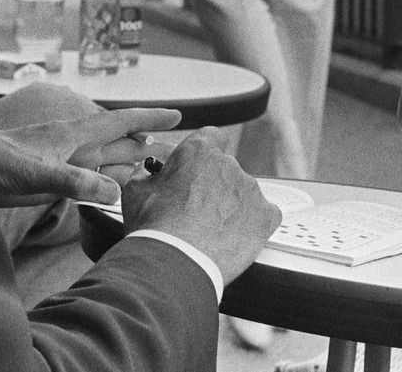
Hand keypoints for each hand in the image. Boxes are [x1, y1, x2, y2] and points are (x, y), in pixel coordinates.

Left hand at [0, 102, 182, 206]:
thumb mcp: (36, 174)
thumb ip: (73, 182)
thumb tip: (113, 190)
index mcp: (73, 134)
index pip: (120, 122)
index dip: (149, 119)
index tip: (177, 115)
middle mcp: (74, 145)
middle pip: (119, 141)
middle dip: (146, 141)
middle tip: (176, 147)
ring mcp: (64, 161)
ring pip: (106, 157)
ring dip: (128, 160)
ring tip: (152, 163)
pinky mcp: (53, 177)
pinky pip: (89, 176)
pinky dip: (106, 178)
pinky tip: (112, 183)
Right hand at [120, 127, 281, 284]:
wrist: (175, 264)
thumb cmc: (154, 229)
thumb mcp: (136, 192)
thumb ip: (146, 174)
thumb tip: (149, 172)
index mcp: (198, 152)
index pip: (212, 137)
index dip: (205, 153)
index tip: (199, 167)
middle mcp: (228, 165)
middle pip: (226, 170)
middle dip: (214, 186)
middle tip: (197, 210)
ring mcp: (250, 190)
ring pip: (244, 194)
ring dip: (232, 207)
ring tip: (211, 232)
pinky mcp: (266, 216)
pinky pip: (265, 215)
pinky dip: (253, 224)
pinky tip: (234, 237)